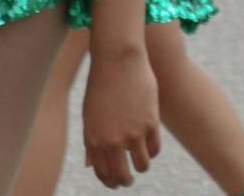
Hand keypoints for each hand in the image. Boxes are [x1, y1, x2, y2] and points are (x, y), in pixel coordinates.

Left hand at [82, 45, 159, 187]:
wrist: (117, 60)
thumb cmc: (100, 85)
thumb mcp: (89, 116)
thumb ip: (90, 142)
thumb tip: (91, 166)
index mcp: (94, 140)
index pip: (103, 172)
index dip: (109, 181)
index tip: (114, 182)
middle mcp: (113, 140)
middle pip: (122, 175)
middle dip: (124, 181)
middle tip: (127, 180)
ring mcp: (133, 133)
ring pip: (142, 165)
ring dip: (141, 168)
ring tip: (141, 165)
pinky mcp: (151, 122)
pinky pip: (155, 149)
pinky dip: (152, 153)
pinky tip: (149, 149)